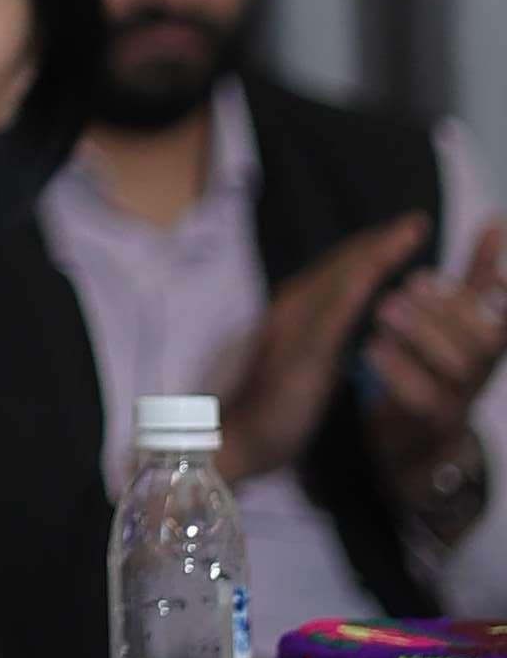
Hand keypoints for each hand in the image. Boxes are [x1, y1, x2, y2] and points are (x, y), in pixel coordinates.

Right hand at [214, 216, 425, 486]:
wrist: (241, 436)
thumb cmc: (275, 404)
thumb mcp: (309, 363)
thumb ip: (328, 336)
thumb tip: (357, 324)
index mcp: (296, 309)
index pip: (340, 270)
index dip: (371, 248)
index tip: (404, 231)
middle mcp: (293, 306)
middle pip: (342, 264)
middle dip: (379, 240)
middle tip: (416, 221)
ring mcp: (295, 326)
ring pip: (340, 278)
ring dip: (375, 253)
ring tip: (407, 234)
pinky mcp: (302, 351)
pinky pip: (332, 312)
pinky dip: (356, 286)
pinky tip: (377, 273)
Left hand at [364, 216, 506, 497]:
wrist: (419, 442)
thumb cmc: (439, 367)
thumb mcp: (459, 320)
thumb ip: (477, 277)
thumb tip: (497, 221)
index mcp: (489, 344)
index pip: (505, 324)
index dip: (505, 297)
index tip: (500, 270)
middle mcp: (481, 373)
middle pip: (484, 342)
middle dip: (451, 307)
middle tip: (413, 281)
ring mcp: (459, 401)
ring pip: (456, 368)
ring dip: (422, 332)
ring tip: (386, 307)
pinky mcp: (428, 424)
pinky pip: (421, 400)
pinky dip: (397, 369)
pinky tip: (372, 347)